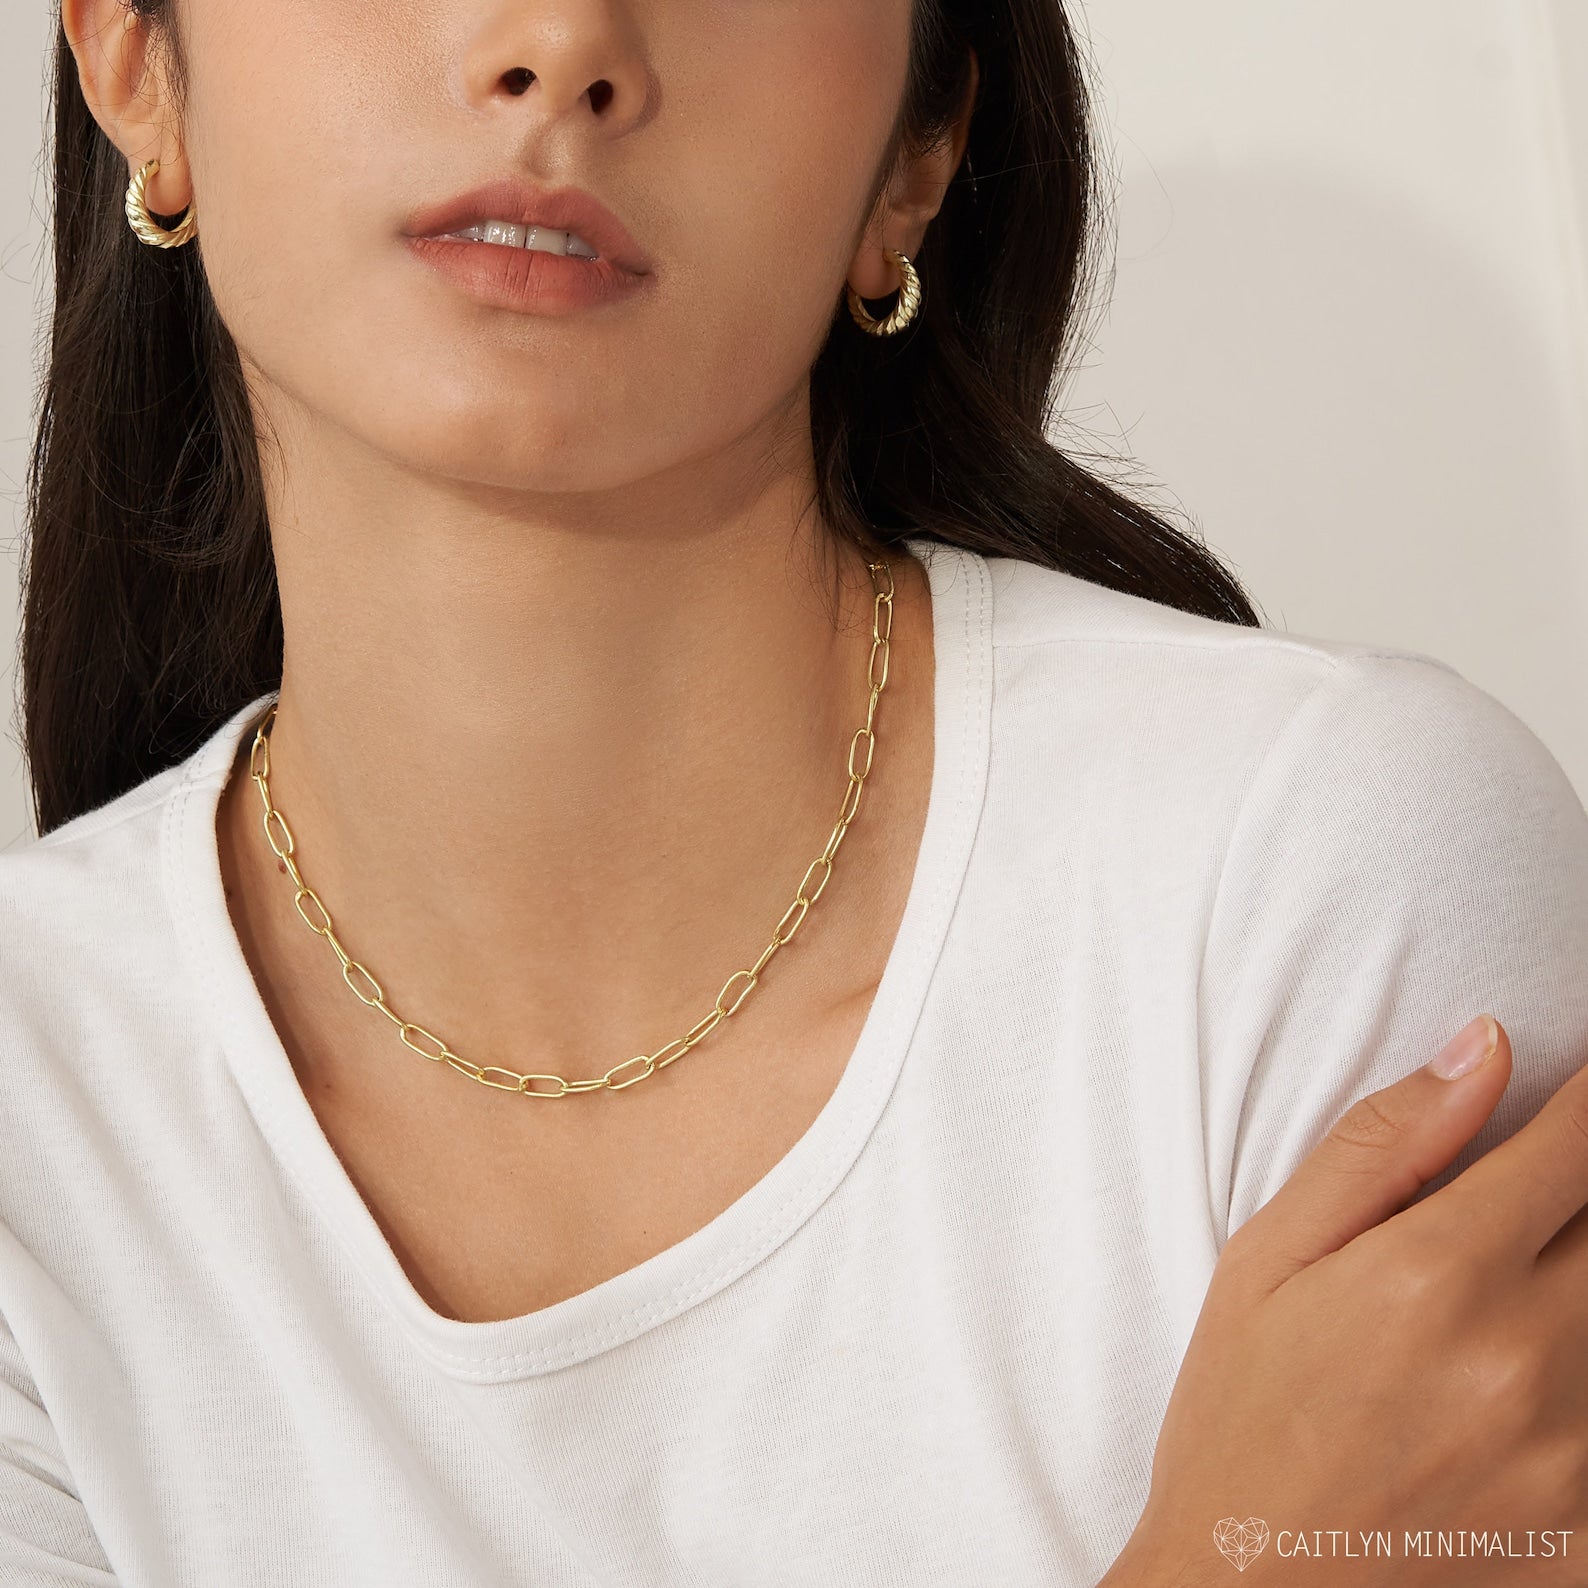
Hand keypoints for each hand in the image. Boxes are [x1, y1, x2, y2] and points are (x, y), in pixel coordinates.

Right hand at [1102, 1014, 1587, 1585]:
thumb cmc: (1242, 1414)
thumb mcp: (1269, 1259)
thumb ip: (1381, 1146)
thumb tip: (1482, 1046)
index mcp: (1437, 1274)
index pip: (1577, 1146)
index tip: (1587, 1090)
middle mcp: (1526, 1359)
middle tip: (1540, 1212)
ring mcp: (1575, 1460)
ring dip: (1584, 1283)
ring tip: (1517, 1297)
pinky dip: (1582, 1380)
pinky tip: (1525, 1384)